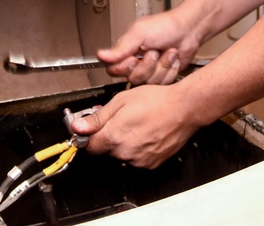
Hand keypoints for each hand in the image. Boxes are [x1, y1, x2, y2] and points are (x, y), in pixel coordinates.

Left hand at [70, 84, 199, 168]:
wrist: (184, 109)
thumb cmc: (156, 101)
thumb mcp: (121, 101)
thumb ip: (98, 117)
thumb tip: (79, 126)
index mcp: (114, 136)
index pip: (89, 146)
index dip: (90, 136)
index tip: (93, 129)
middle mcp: (125, 152)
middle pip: (106, 149)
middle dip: (109, 136)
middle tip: (121, 120)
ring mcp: (139, 160)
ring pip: (122, 154)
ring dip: (124, 142)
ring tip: (137, 124)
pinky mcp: (151, 164)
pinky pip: (137, 158)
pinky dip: (138, 148)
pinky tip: (146, 133)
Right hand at [100, 10, 200, 84]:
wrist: (189, 30)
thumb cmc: (165, 26)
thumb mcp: (139, 33)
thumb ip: (120, 47)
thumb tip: (100, 55)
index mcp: (126, 50)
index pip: (114, 69)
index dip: (124, 67)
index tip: (134, 58)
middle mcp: (137, 62)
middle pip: (133, 78)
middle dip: (147, 66)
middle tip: (154, 52)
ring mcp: (150, 70)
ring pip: (148, 82)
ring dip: (161, 66)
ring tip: (167, 53)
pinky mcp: (163, 76)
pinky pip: (162, 84)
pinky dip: (170, 70)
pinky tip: (173, 59)